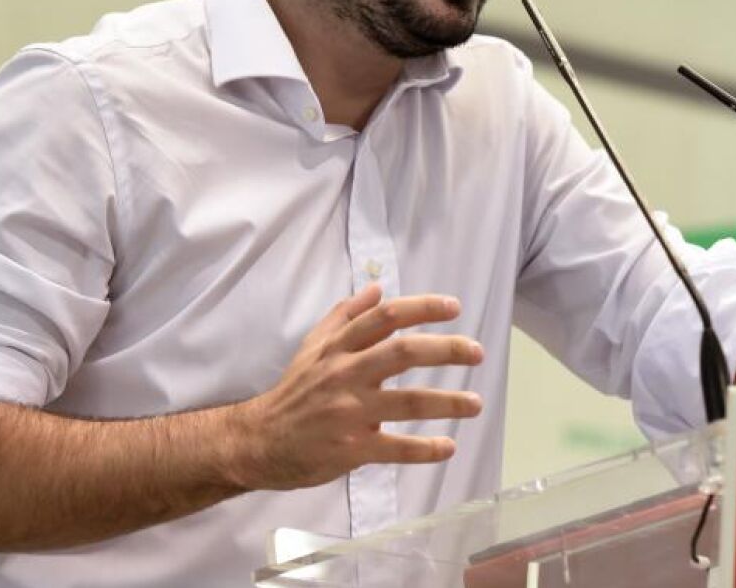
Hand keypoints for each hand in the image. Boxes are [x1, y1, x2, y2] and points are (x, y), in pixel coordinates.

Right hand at [227, 284, 484, 490]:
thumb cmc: (294, 391)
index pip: (385, 317)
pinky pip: (395, 447)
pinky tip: (448, 447)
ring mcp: (349, 412)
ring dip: (448, 401)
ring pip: (407, 401)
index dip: (422, 308)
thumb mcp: (313, 346)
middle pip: (402, 352)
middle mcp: (344, 374)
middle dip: (445, 350)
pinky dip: (424, 449)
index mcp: (338, 347)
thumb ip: (345, 316)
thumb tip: (378, 288)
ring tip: (476, 403)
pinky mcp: (351, 448)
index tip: (454, 307)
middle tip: (477, 352)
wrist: (259, 440)